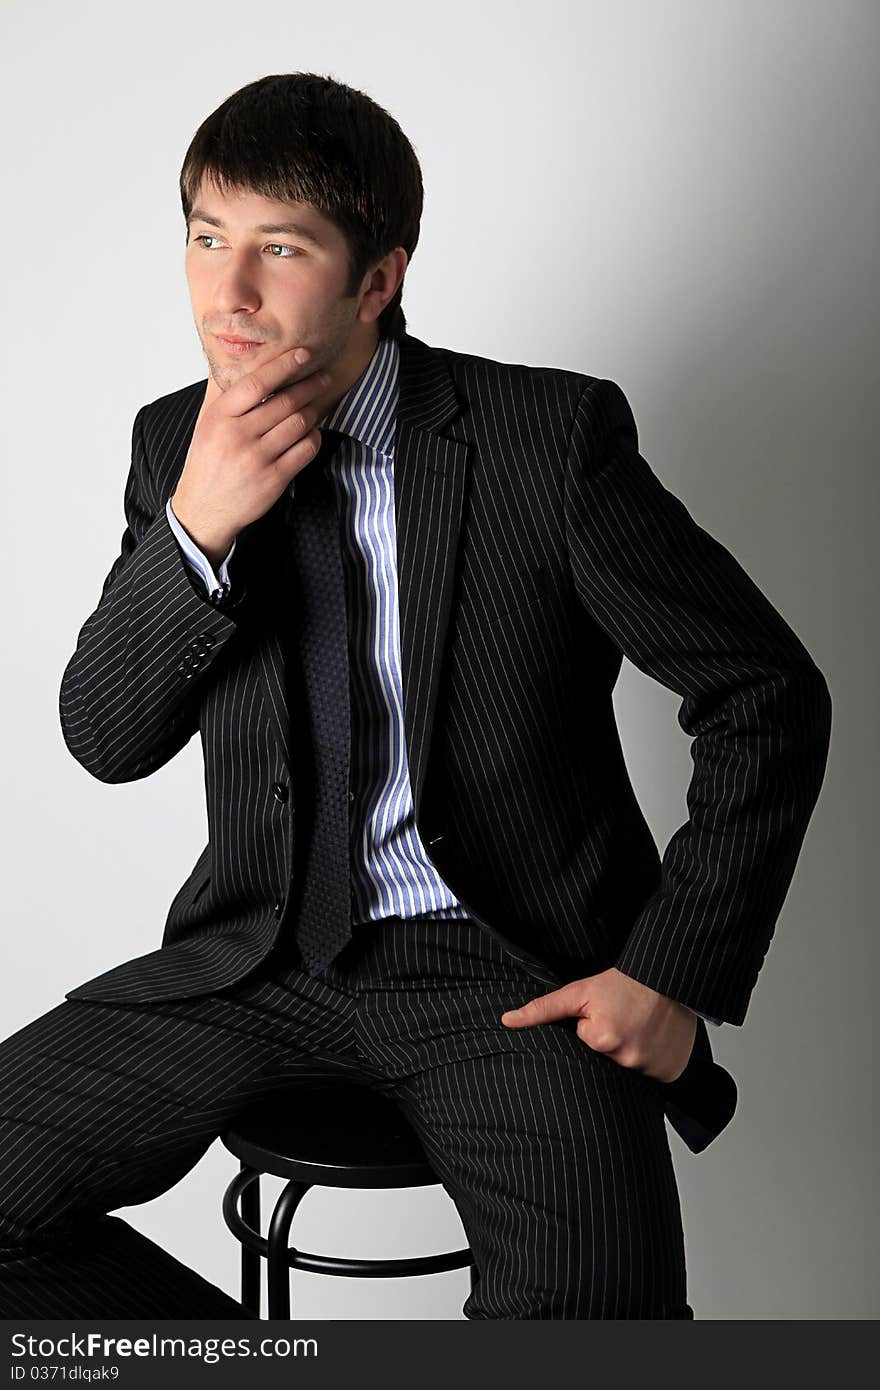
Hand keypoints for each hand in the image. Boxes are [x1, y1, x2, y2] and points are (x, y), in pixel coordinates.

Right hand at [170, 346, 330, 562]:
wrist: (204, 509)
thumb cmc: (208, 462)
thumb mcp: (209, 425)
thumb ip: (230, 399)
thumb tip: (254, 366)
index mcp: (220, 417)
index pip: (257, 382)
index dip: (284, 365)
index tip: (303, 355)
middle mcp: (238, 436)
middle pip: (285, 402)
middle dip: (309, 387)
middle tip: (322, 378)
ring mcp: (257, 459)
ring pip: (299, 424)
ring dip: (314, 411)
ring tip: (317, 405)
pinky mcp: (274, 479)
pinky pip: (305, 450)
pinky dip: (314, 437)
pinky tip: (312, 432)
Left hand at [500, 967, 697, 1083]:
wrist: (670, 978)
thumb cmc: (626, 983)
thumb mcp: (580, 991)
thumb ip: (544, 1009)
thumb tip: (507, 1020)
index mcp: (601, 1039)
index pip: (582, 1044)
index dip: (590, 1027)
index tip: (607, 1012)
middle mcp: (626, 1058)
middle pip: (603, 1059)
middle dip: (609, 1042)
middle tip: (623, 1018)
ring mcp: (650, 1068)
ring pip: (626, 1067)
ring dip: (630, 1050)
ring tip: (640, 1026)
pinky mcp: (670, 1073)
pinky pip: (651, 1075)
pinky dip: (651, 1060)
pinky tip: (654, 1039)